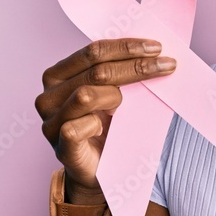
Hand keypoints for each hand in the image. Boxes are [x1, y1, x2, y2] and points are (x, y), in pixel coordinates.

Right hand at [34, 38, 176, 195]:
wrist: (101, 168)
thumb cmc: (108, 125)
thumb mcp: (113, 92)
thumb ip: (119, 71)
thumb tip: (153, 50)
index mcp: (58, 75)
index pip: (93, 51)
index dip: (126, 47)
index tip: (157, 47)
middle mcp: (49, 96)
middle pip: (96, 71)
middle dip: (136, 66)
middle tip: (167, 66)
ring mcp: (50, 122)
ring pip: (86, 95)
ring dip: (116, 97)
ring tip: (124, 106)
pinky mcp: (60, 147)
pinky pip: (76, 128)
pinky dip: (95, 125)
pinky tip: (103, 128)